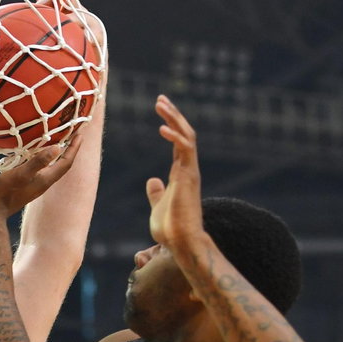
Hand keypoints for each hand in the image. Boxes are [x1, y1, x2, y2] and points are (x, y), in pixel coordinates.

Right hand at [0, 138, 82, 217]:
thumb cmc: (5, 191)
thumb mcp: (21, 173)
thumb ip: (38, 162)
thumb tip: (58, 148)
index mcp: (46, 179)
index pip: (66, 162)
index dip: (74, 148)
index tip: (80, 134)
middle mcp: (44, 181)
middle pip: (62, 164)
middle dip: (69, 149)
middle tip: (73, 134)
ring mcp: (36, 183)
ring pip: (52, 165)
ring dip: (58, 152)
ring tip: (59, 139)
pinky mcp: (27, 182)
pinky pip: (41, 167)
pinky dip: (44, 156)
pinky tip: (36, 151)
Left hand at [146, 95, 203, 248]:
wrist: (181, 243)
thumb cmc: (170, 228)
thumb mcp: (158, 205)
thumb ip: (157, 192)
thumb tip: (152, 181)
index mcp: (181, 173)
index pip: (179, 142)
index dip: (171, 124)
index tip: (161, 109)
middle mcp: (188, 169)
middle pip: (184, 134)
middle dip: (173, 115)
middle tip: (160, 99)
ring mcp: (190, 172)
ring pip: (187, 137)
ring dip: (175, 119)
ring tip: (161, 104)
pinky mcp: (189, 177)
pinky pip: (186, 150)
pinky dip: (176, 137)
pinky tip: (162, 127)